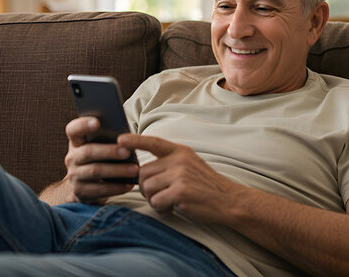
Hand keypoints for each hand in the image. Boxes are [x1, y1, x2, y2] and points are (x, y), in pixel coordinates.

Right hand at [63, 117, 138, 204]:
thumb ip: (107, 139)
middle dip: (109, 151)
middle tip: (127, 152)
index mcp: (76, 142)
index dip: (83, 125)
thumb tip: (126, 135)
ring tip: (135, 169)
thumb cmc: (98, 160)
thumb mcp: (98, 148)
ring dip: (117, 170)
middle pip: (88, 152)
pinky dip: (117, 187)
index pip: (73, 130)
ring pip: (95, 171)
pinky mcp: (81, 192)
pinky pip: (100, 190)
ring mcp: (74, 176)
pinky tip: (129, 184)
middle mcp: (72, 158)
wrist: (82, 188)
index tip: (97, 122)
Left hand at [118, 134, 242, 223]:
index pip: (153, 142)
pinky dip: (160, 208)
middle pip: (143, 173)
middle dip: (146, 188)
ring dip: (153, 199)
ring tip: (167, 202)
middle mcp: (179, 160)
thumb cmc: (206, 186)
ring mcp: (180, 175)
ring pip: (147, 187)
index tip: (120, 139)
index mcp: (180, 151)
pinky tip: (172, 208)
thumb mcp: (190, 165)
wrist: (229, 201)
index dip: (135, 140)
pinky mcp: (180, 191)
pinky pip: (156, 201)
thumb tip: (141, 170)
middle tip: (159, 195)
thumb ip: (169, 163)